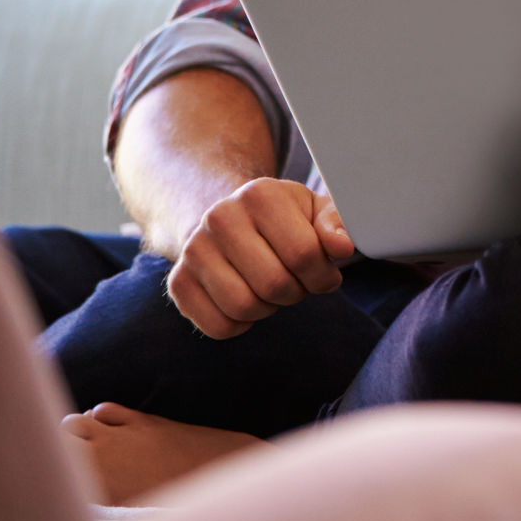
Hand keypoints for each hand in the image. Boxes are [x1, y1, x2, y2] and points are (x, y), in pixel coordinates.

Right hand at [166, 178, 356, 338]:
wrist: (228, 219)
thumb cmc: (282, 218)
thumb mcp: (314, 209)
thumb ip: (335, 224)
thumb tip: (342, 247)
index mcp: (260, 194)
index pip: (303, 254)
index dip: (323, 275)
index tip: (325, 273)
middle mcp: (220, 217)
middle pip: (274, 284)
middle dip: (297, 292)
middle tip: (298, 282)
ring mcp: (193, 249)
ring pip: (243, 306)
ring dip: (269, 308)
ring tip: (273, 289)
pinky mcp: (178, 281)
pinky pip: (218, 326)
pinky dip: (242, 325)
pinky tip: (249, 300)